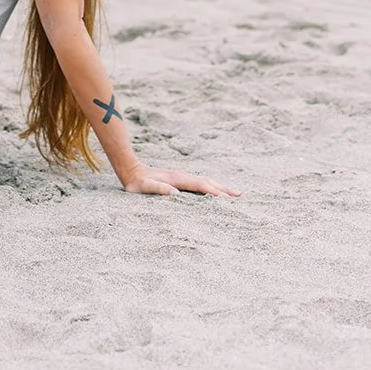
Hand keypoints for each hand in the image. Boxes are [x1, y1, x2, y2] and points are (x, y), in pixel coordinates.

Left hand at [122, 165, 239, 197]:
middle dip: (223, 189)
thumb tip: (175, 193)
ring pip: (205, 181)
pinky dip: (211, 187)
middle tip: (240, 196)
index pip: (200, 186)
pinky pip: (200, 184)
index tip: (228, 199)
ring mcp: (182, 177)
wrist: (131, 169)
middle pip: (207, 181)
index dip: (214, 192)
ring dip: (220, 187)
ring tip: (233, 194)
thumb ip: (158, 189)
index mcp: (177, 179)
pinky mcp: (180, 180)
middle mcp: (182, 176)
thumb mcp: (144, 187)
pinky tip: (214, 192)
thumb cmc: (137, 183)